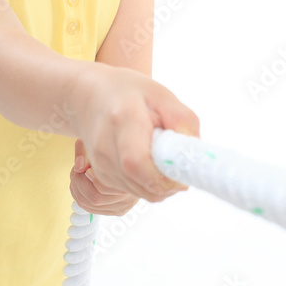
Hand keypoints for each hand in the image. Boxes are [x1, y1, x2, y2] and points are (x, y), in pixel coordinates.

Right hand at [69, 62, 200, 202]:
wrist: (90, 96)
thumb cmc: (128, 92)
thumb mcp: (162, 95)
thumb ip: (183, 123)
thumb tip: (194, 156)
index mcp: (123, 121)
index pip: (138, 163)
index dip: (165, 176)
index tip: (183, 170)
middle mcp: (106, 148)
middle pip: (143, 184)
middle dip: (170, 182)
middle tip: (181, 163)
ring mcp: (101, 166)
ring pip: (142, 193)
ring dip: (162, 184)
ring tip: (163, 157)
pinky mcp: (102, 177)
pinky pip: (135, 191)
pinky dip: (149, 183)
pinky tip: (151, 162)